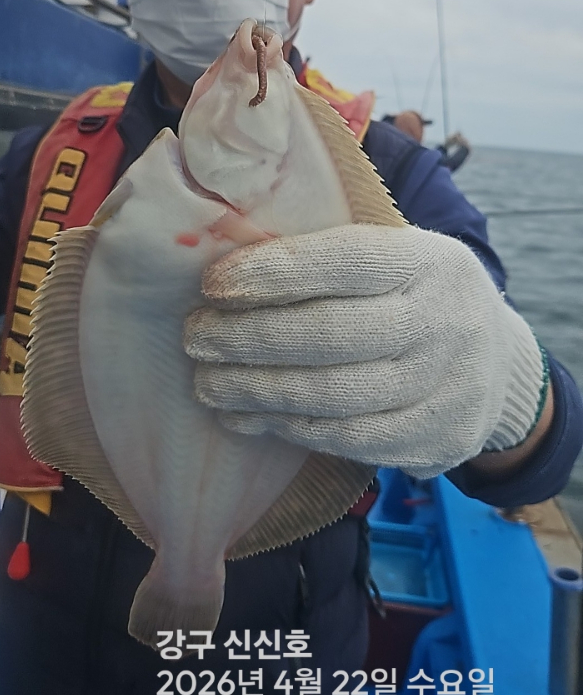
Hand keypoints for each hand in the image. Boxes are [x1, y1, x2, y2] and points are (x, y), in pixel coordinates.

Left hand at [184, 224, 544, 478]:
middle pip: (330, 334)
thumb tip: (230, 259)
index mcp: (429, 261)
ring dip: (256, 392)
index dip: (272, 272)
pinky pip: (350, 440)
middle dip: (248, 338)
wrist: (499, 363)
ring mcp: (445, 386)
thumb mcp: (400, 256)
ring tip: (208, 384)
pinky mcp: (437, 438)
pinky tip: (250, 418)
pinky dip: (290, 429)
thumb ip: (333, 254)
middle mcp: (443, 322)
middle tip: (195, 339)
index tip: (213, 284)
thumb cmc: (419, 297)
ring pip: (333, 395)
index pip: (344, 261)